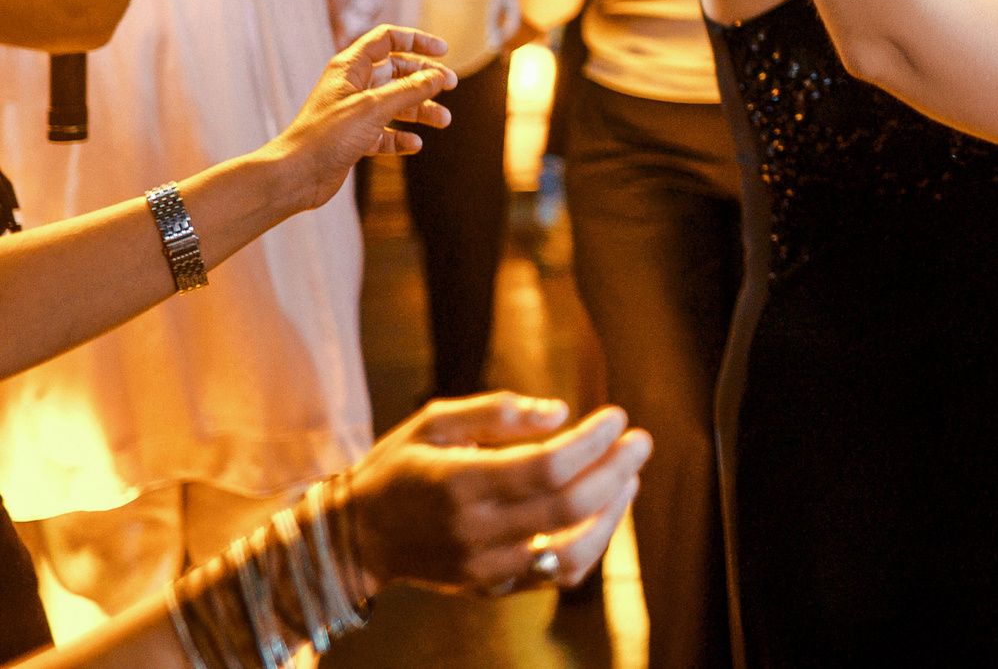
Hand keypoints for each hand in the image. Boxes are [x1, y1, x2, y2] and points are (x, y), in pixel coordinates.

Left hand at [263, 25, 456, 211]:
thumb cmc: (326, 136)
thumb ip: (409, 90)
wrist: (295, 176)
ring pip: (395, 103)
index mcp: (350, 67)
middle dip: (424, 79)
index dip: (416, 41)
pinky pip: (385, 132)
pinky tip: (414, 144)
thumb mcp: (374, 107)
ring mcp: (354, 113)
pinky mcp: (354, 138)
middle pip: (396, 72)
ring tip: (443, 121)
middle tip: (449, 86)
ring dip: (420, 110)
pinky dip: (402, 137)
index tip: (443, 51)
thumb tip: (438, 76)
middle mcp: (352, 86)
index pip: (387, 40)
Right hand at [342, 394, 650, 599]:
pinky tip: (605, 511)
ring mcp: (485, 566)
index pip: (547, 467)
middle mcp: (475, 531)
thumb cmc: (400, 466)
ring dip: (613, 513)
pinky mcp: (491, 586)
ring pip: (572, 551)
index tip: (617, 416)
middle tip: (640, 440)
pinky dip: (591, 545)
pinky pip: (556, 575)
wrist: (356, 537)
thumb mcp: (435, 421)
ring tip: (629, 477)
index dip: (593, 442)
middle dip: (616, 469)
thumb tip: (560, 412)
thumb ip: (497, 411)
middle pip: (569, 506)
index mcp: (460, 483)